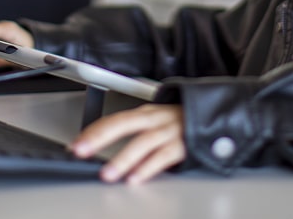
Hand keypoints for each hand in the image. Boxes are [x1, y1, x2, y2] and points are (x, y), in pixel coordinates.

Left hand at [70, 104, 184, 183]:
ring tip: (107, 174)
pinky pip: (165, 156)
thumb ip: (134, 135)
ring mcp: (172, 131)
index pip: (114, 119)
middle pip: (124, 123)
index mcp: (146, 113)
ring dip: (123, 158)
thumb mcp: (156, 124)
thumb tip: (102, 149)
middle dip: (100, 137)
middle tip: (81, 151)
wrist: (218, 119)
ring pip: (144, 141)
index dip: (93, 131)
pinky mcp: (186, 145)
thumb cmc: (183, 126)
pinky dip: (148, 167)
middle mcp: (157, 119)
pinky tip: (135, 178)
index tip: (75, 145)